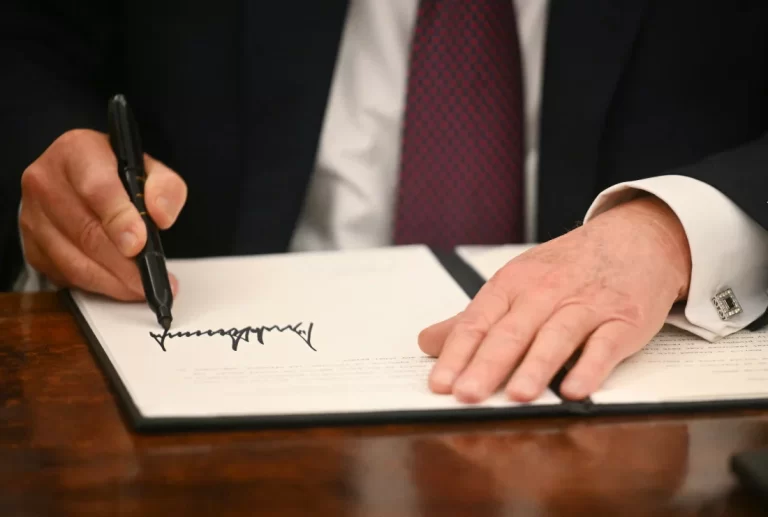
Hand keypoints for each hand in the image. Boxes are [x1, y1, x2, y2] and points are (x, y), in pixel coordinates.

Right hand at [19, 129, 186, 299]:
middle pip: (86, 232)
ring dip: (113, 280)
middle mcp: (46, 181)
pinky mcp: (32, 246)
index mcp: (76, 151)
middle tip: (150, 278)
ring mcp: (33, 216)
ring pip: (74, 260)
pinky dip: (97, 285)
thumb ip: (165, 187)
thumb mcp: (149, 169)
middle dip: (123, 263)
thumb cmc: (116, 174)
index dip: (119, 219)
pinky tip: (120, 285)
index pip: (96, 188)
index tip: (140, 244)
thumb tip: (161, 216)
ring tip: (141, 287)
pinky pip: (65, 275)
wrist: (81, 179)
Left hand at [418, 195, 691, 401]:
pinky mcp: (622, 320)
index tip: (439, 384)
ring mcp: (586, 306)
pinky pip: (605, 346)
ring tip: (517, 395)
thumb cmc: (567, 267)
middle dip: (487, 364)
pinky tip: (575, 391)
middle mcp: (545, 293)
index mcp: (513, 284)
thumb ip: (474, 318)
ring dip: (536, 367)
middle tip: (467, 395)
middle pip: (511, 332)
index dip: (456, 354)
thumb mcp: (516, 282)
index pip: (477, 322)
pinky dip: (590, 368)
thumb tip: (428, 343)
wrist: (635, 238)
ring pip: (556, 337)